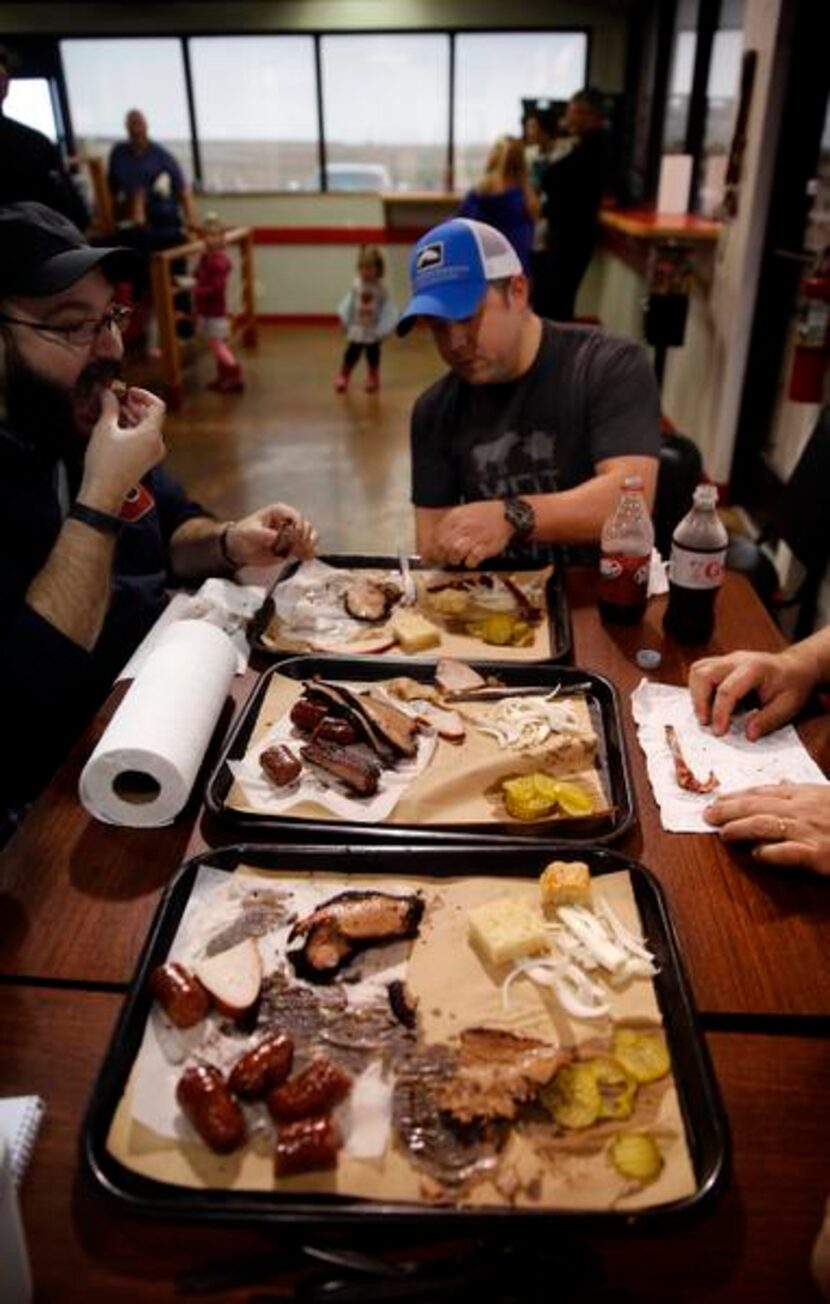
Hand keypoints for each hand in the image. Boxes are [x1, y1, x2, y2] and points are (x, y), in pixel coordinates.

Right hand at [79, 387, 165, 510]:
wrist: (103, 492)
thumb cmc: (105, 462)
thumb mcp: (105, 428)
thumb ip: (109, 406)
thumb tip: (108, 392)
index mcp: (152, 434)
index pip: (157, 406)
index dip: (143, 394)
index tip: (128, 391)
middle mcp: (157, 444)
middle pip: (151, 417)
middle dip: (134, 405)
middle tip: (117, 398)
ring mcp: (152, 454)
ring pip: (146, 428)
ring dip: (132, 416)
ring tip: (112, 410)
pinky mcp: (145, 461)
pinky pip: (143, 439)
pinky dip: (132, 429)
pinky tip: (115, 426)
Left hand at [224, 504, 316, 566]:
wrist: (239, 549)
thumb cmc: (243, 535)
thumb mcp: (250, 532)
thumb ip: (264, 533)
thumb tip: (276, 537)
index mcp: (280, 512)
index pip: (297, 516)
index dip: (299, 526)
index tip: (296, 537)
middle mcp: (289, 521)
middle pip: (306, 526)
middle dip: (305, 538)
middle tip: (297, 548)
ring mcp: (293, 534)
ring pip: (310, 536)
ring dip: (309, 545)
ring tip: (303, 554)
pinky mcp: (293, 546)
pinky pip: (307, 548)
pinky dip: (309, 553)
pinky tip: (306, 558)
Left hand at [429, 501, 513, 567]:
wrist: (508, 515)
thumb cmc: (487, 513)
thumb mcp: (466, 510)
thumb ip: (452, 520)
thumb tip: (439, 534)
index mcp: (457, 517)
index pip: (438, 534)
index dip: (435, 546)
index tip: (435, 552)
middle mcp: (464, 526)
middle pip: (444, 545)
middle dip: (443, 555)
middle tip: (445, 559)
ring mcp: (475, 537)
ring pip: (455, 553)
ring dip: (454, 559)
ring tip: (457, 560)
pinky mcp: (485, 548)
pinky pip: (471, 560)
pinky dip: (469, 563)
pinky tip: (471, 562)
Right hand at [689, 648, 816, 740]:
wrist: (795, 667)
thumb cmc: (792, 686)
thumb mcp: (788, 706)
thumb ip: (767, 720)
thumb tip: (748, 735)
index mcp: (754, 669)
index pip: (727, 690)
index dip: (720, 713)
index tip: (719, 732)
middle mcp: (736, 660)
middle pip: (704, 675)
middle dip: (700, 702)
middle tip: (706, 724)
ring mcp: (727, 659)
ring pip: (698, 670)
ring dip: (696, 694)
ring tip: (705, 715)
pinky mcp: (722, 663)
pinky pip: (700, 671)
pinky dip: (698, 688)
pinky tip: (707, 704)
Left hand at [704, 783, 829, 875]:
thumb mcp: (827, 796)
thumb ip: (803, 792)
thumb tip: (783, 783)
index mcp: (804, 793)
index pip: (761, 792)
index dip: (736, 796)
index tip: (717, 800)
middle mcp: (801, 809)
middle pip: (755, 806)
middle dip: (727, 810)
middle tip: (707, 815)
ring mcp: (808, 831)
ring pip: (763, 825)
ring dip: (739, 829)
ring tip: (723, 834)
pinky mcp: (818, 854)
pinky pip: (787, 853)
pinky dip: (769, 853)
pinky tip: (756, 855)